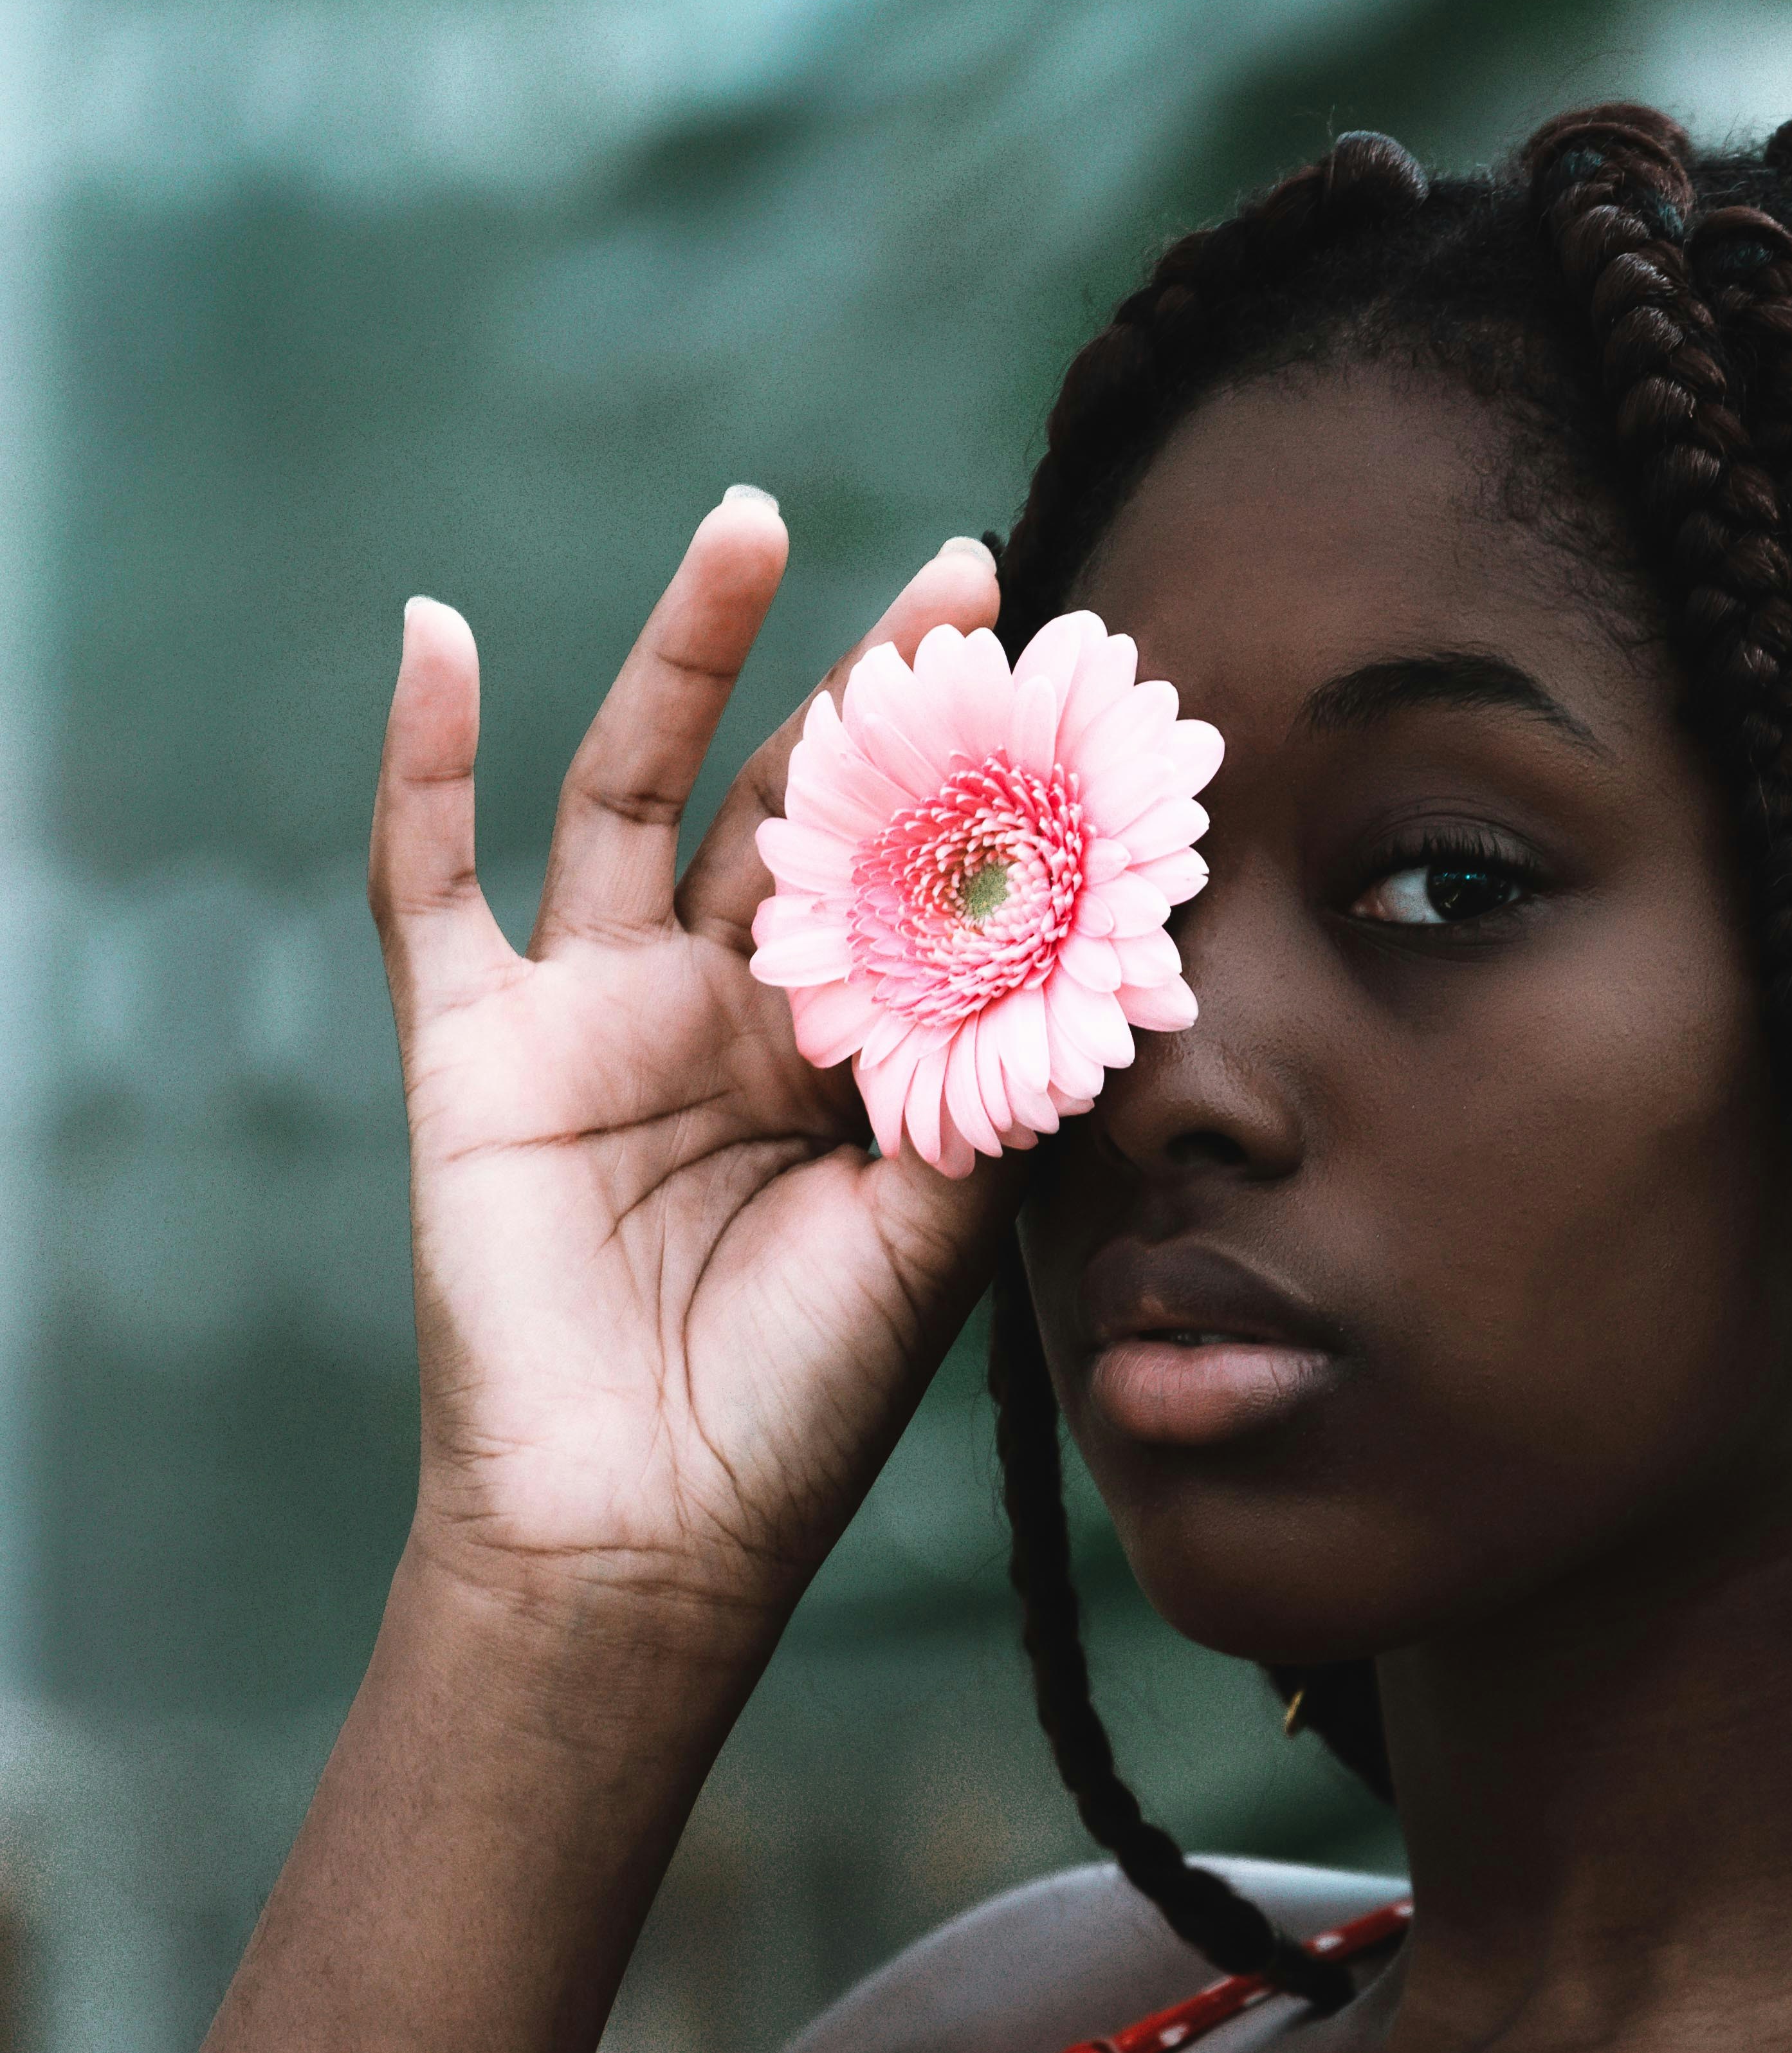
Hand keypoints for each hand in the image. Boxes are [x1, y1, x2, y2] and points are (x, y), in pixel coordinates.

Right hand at [371, 499, 1023, 1636]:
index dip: (982, 780)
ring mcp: (596, 1009)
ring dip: (687, 652)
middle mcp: (726, 1004)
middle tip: (967, 575)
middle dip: (877, 689)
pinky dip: (419, 757)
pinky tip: (432, 631)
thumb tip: (1111, 941)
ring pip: (636, 785)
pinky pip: (428, 876)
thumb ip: (998, 1081)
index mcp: (845, 1050)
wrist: (651, 1530)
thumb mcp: (938, 1227)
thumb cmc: (803, 1400)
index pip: (917, 874)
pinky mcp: (477, 1041)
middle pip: (798, 800)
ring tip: (754, 522)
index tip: (1067, 677)